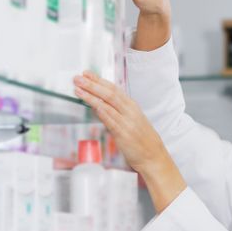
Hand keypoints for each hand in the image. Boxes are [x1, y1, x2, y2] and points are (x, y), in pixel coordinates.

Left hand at [73, 71, 185, 212]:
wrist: (154, 156)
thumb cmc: (142, 140)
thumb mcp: (131, 121)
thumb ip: (116, 113)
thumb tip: (98, 106)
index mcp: (131, 106)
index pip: (113, 88)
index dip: (99, 80)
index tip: (87, 73)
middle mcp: (129, 111)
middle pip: (109, 93)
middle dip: (92, 84)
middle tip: (78, 78)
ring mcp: (127, 122)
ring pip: (107, 104)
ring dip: (91, 95)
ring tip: (78, 89)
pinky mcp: (123, 134)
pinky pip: (110, 120)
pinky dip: (100, 111)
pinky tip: (91, 105)